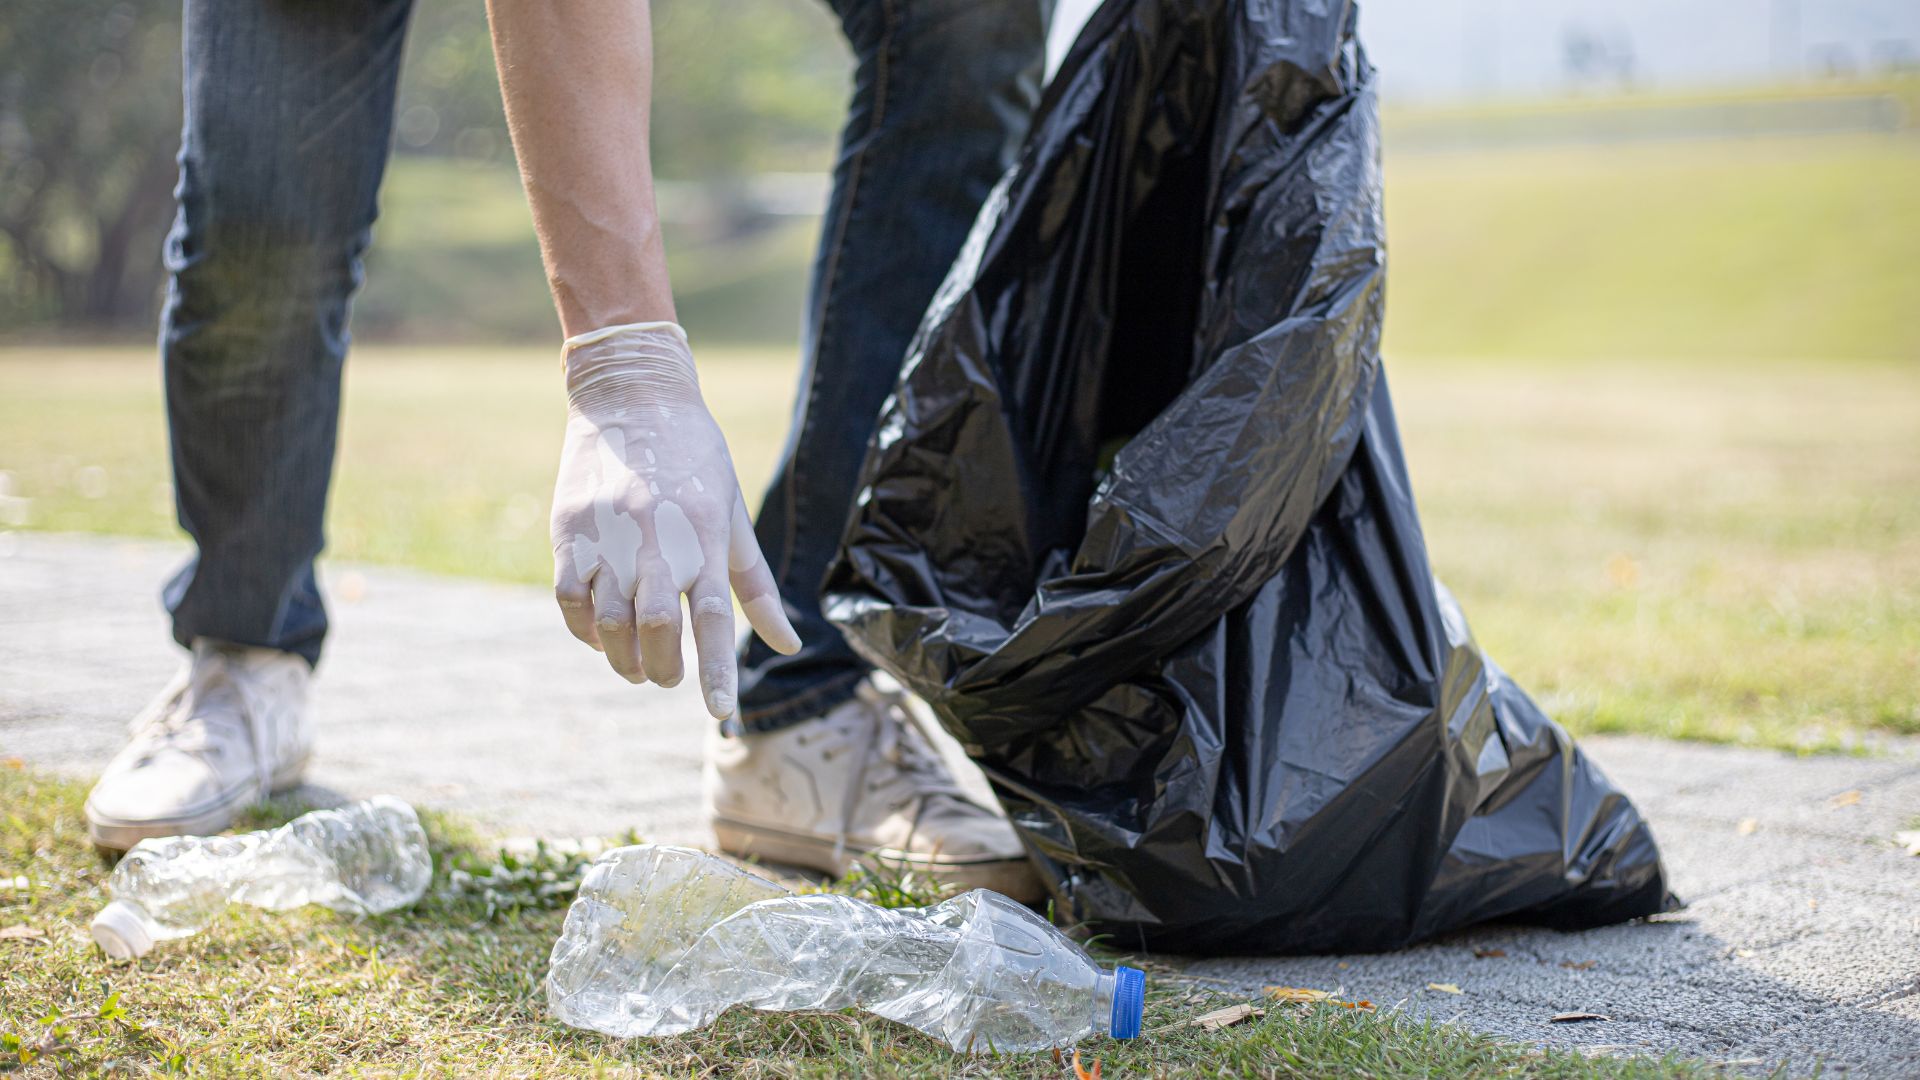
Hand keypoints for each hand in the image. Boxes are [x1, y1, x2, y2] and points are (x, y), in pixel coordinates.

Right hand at [549, 322, 800, 718]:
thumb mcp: (732, 516)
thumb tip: (788, 645)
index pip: (714, 615)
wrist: (632, 394)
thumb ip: (756, 586)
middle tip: (669, 678)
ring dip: (623, 659)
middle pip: (658, 628)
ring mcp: (606, 534)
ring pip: (609, 623)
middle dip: (664, 669)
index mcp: (703, 533)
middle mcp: (655, 536)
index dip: (717, 669)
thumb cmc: (695, 461)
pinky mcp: (567, 531)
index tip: (721, 711)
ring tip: (637, 667)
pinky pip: (569, 600)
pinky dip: (585, 631)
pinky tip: (601, 636)